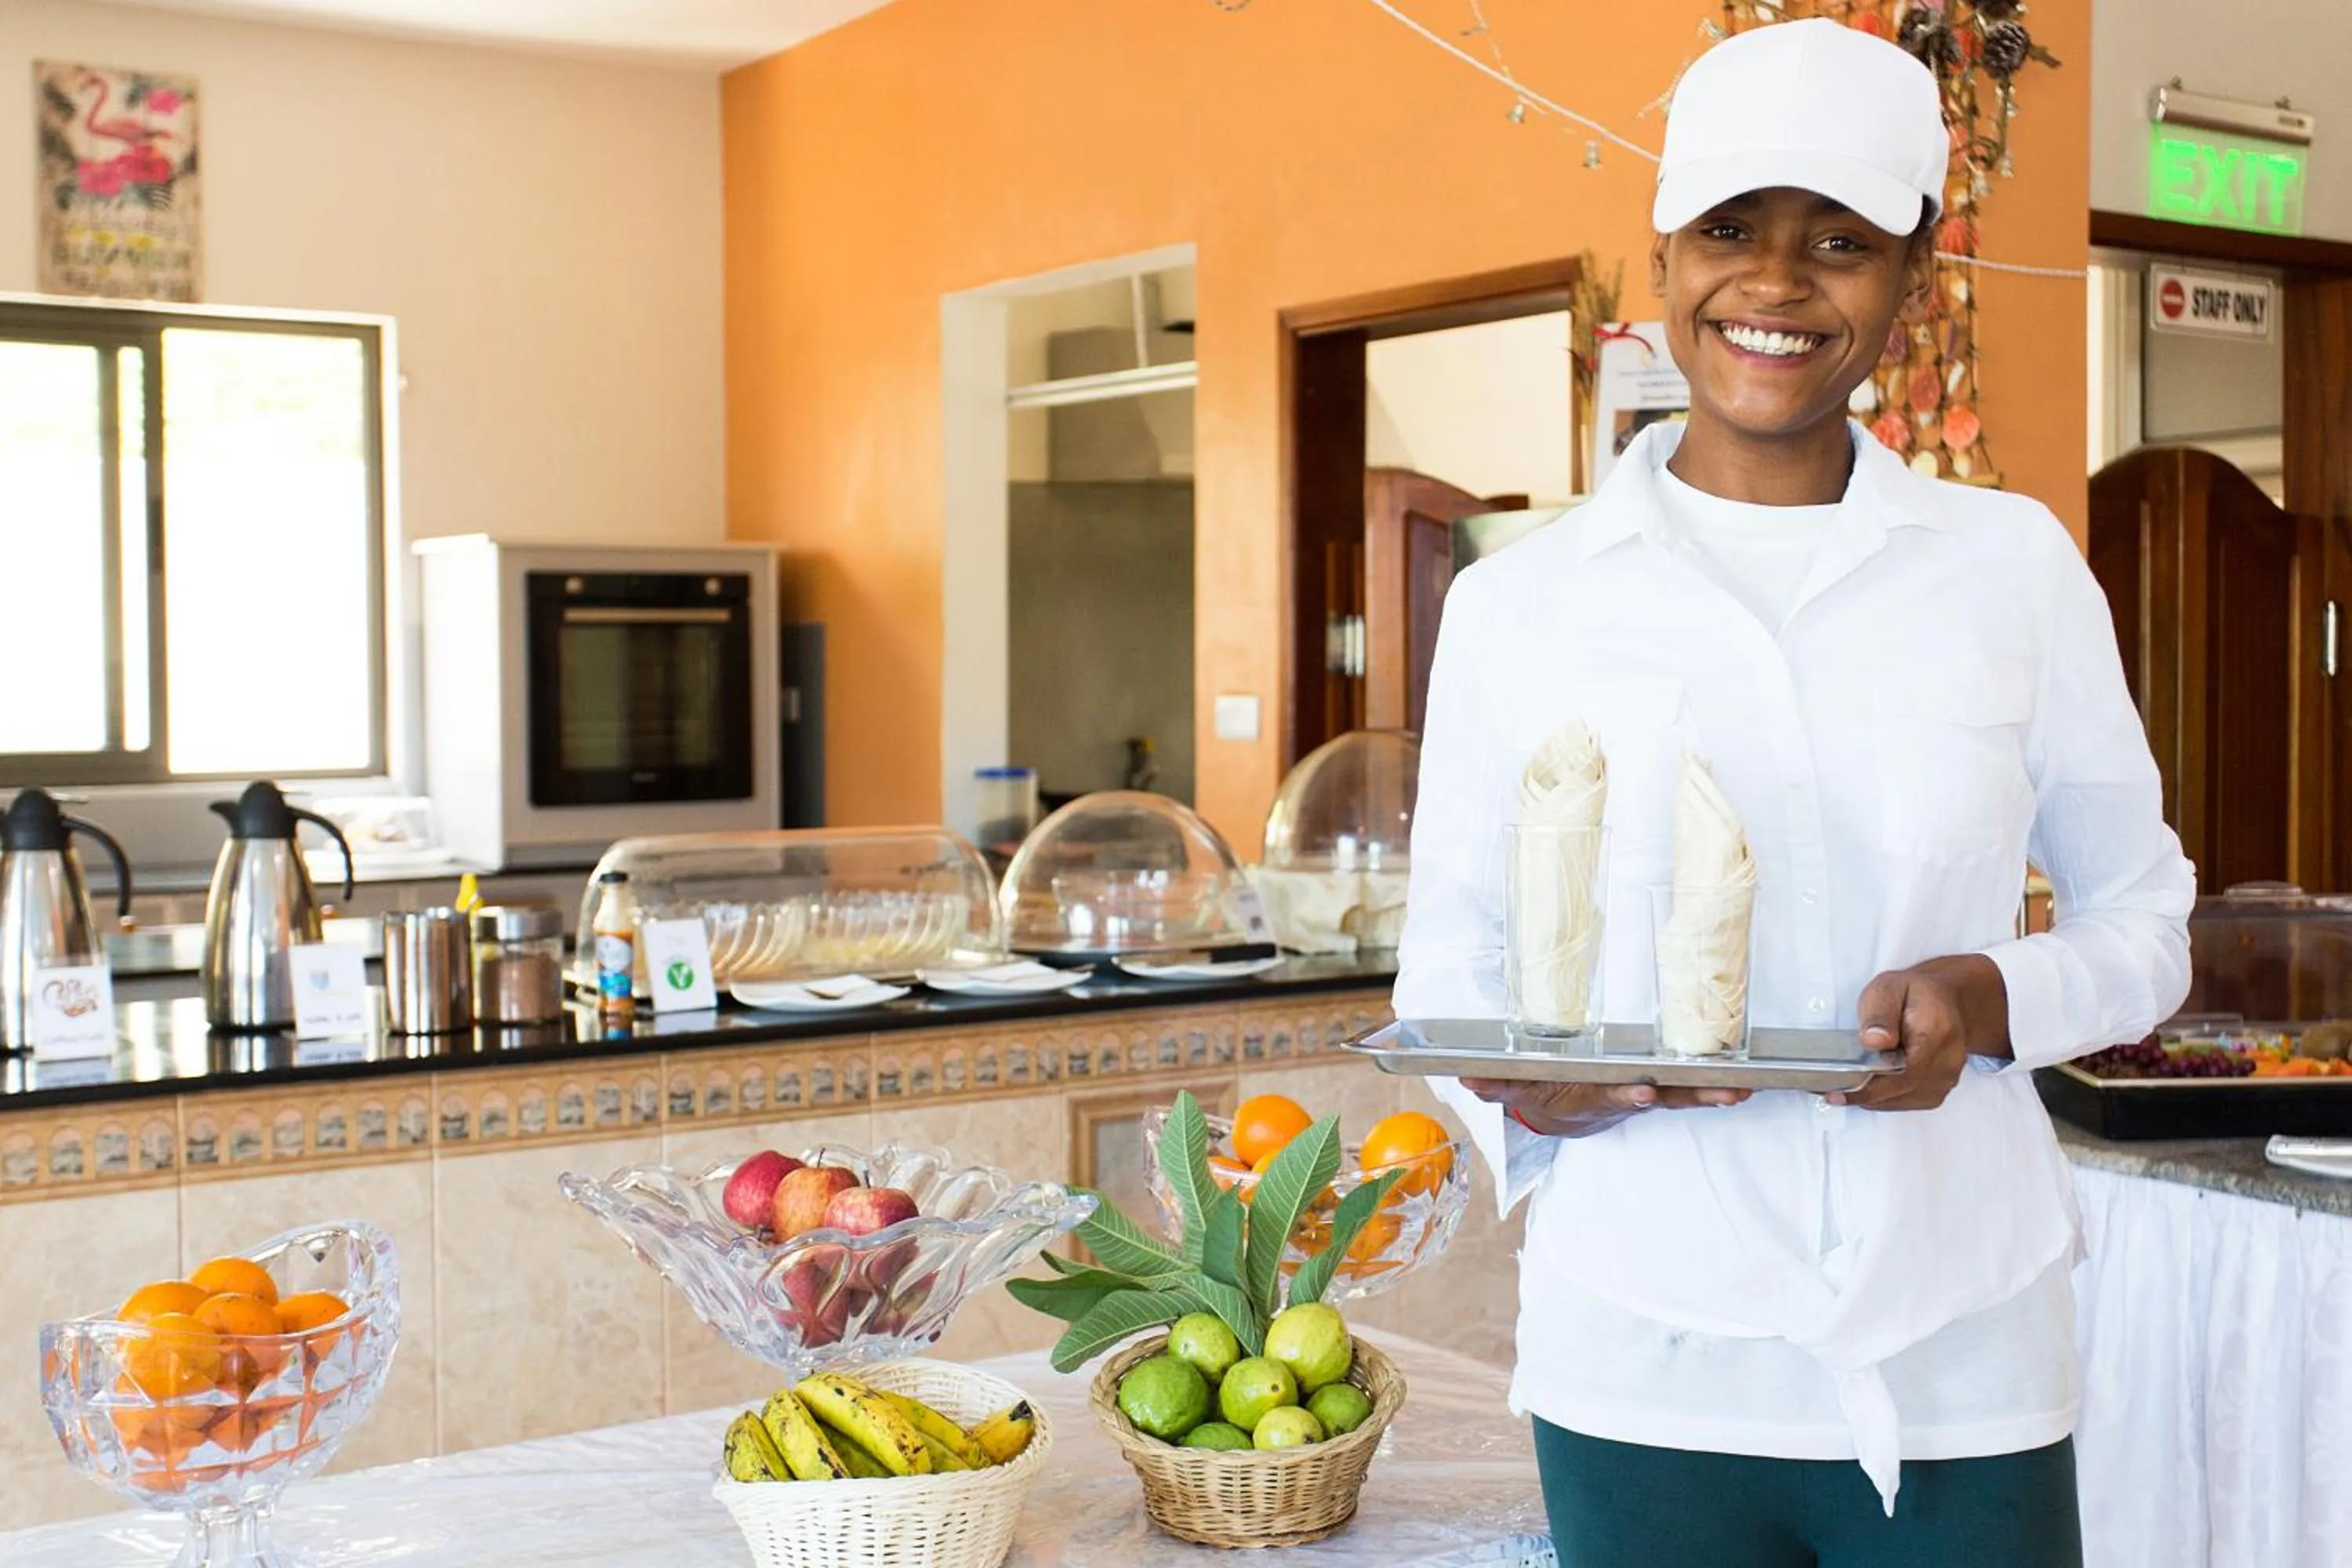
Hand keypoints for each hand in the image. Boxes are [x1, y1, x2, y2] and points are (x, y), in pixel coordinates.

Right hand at [1461, 1077, 1751, 1138]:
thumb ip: (1495, 1084)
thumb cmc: (1545, 1092)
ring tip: (1746, 1091)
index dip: (1626, 1096)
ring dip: (1715, 1094)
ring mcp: (1646, 1091)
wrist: (1562, 1112)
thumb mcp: (1516, 1090)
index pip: (1610, 1094)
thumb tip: (1466, 1077)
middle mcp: (1625, 1094)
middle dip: (1696, 1097)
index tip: (1642, 1094)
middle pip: (1665, 1097)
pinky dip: (1715, 1086)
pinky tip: (1748, 1082)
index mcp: (1593, 1095)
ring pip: (1685, 1093)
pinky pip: (1690, 1086)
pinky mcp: (1660, 1084)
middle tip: (1728, 1095)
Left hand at [1830, 954, 2011, 1112]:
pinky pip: (1909, 1100)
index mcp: (1936, 1032)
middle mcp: (1948, 1059)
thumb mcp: (1889, 989)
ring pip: (1904, 1100)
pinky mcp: (1940, 1087)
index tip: (1838, 1094)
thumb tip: (1873, 1040)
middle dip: (1864, 1095)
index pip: (1905, 1073)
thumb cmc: (1915, 993)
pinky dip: (1886, 1098)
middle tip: (1831, 1091)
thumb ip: (1880, 1014)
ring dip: (1873, 1098)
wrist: (1946, 1000)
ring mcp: (1947, 1076)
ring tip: (1845, 1087)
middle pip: (1903, 1091)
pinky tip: (1869, 1087)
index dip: (1869, 1089)